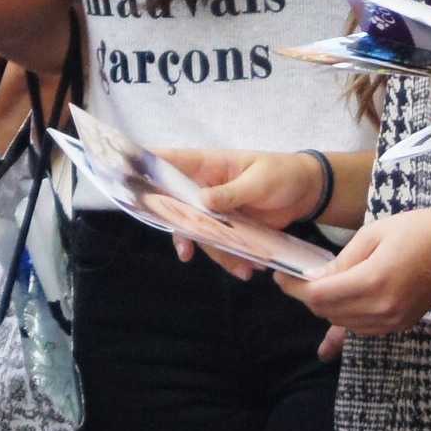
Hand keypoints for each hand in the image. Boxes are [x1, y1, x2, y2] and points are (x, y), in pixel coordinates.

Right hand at [155, 149, 327, 278]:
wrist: (308, 192)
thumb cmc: (282, 174)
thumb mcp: (260, 180)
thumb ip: (231, 192)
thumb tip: (202, 201)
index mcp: (208, 165)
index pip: (169, 161)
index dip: (144, 167)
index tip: (122, 177)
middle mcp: (204, 187)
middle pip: (176, 207)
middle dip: (179, 230)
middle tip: (186, 250)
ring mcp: (215, 210)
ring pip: (199, 234)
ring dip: (216, 254)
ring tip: (241, 269)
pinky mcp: (228, 228)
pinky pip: (219, 246)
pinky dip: (231, 260)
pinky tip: (247, 269)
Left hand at [278, 209, 430, 331]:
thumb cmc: (416, 229)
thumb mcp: (371, 235)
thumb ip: (340, 262)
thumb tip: (313, 279)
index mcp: (373, 281)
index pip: (319, 295)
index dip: (294, 288)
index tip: (281, 277)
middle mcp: (382, 308)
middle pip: (327, 312)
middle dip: (308, 296)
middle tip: (299, 278)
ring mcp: (393, 321)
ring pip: (342, 323)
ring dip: (327, 307)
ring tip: (323, 284)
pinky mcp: (401, 325)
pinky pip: (362, 327)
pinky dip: (347, 315)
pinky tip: (343, 300)